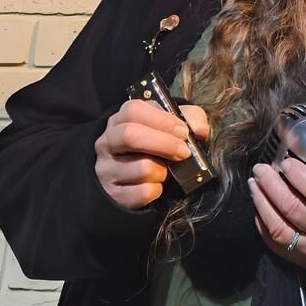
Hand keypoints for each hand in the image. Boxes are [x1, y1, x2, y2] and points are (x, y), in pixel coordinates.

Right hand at [94, 99, 208, 209]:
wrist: (143, 178)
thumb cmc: (160, 144)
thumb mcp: (176, 124)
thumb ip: (191, 119)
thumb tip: (199, 130)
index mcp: (121, 119)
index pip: (134, 111)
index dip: (163, 120)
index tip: (183, 132)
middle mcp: (107, 142)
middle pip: (131, 136)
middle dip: (165, 144)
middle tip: (184, 152)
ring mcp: (105, 169)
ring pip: (142, 169)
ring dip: (164, 171)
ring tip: (165, 170)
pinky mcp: (112, 194)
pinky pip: (143, 193)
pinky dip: (157, 190)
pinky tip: (156, 184)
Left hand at [249, 158, 305, 269]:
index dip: (300, 178)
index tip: (286, 163)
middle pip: (293, 208)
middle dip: (272, 185)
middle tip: (261, 169)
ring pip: (279, 227)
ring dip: (262, 203)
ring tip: (254, 184)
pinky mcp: (300, 259)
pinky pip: (275, 242)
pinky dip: (263, 223)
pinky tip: (259, 207)